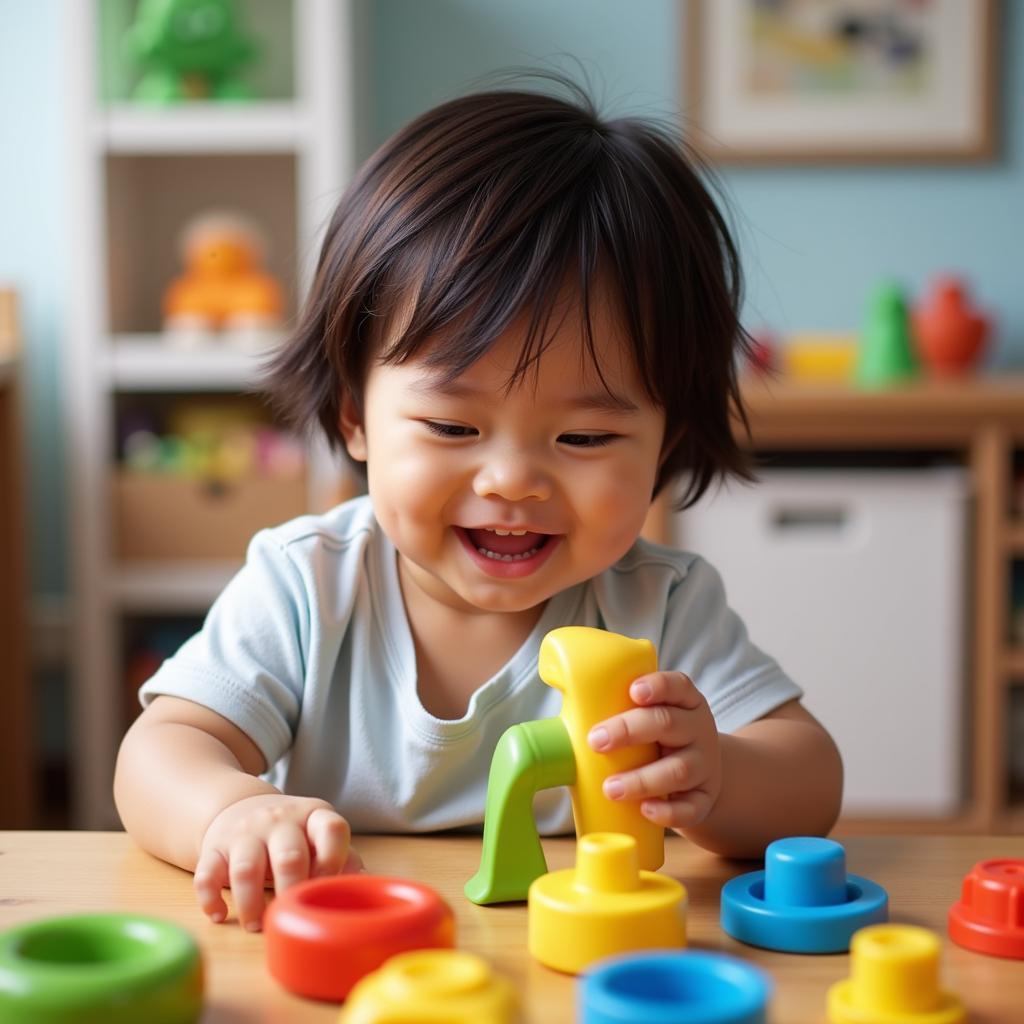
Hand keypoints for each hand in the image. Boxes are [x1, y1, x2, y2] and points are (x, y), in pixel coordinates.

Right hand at [194, 794, 361, 930]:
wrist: (240, 807)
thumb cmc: (292, 834)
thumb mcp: (319, 836)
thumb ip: (343, 858)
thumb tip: (364, 886)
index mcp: (313, 816)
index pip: (332, 828)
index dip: (334, 860)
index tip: (327, 885)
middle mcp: (279, 821)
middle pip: (289, 854)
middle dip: (292, 890)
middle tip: (291, 915)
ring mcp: (245, 833)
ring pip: (245, 868)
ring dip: (251, 903)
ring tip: (258, 925)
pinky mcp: (214, 848)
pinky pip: (207, 873)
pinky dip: (210, 898)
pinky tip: (219, 915)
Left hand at [587, 671, 720, 832]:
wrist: (703, 779)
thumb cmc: (661, 741)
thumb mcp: (651, 718)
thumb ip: (616, 710)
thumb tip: (552, 705)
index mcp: (685, 702)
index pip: (677, 686)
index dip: (658, 686)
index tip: (633, 691)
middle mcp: (698, 730)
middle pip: (669, 723)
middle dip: (630, 730)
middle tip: (596, 741)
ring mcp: (704, 766)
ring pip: (678, 769)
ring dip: (641, 779)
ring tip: (610, 788)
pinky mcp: (703, 799)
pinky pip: (689, 807)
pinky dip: (668, 811)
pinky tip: (645, 810)